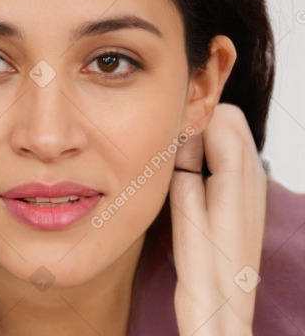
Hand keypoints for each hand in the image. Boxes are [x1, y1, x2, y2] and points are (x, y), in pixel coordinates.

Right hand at [170, 103, 267, 335]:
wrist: (225, 307)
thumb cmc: (204, 268)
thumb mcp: (187, 215)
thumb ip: (186, 168)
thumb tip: (181, 135)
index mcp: (239, 177)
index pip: (223, 116)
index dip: (193, 116)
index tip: (170, 132)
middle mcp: (253, 175)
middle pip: (230, 119)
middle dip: (200, 121)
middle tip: (174, 145)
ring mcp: (252, 183)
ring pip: (230, 133)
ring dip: (204, 136)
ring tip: (179, 159)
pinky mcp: (245, 193)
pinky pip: (229, 152)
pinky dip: (210, 151)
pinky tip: (191, 172)